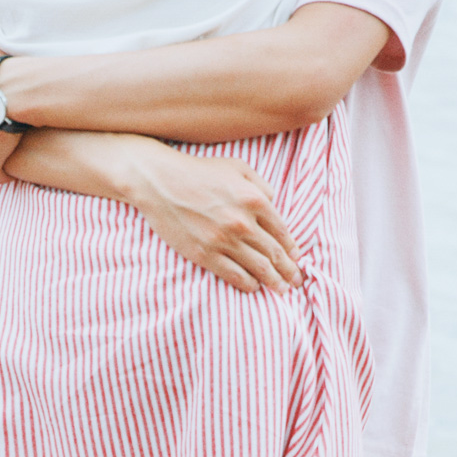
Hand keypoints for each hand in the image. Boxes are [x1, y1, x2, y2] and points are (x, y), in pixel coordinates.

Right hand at [137, 158, 300, 298]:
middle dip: (288, 270)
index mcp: (254, 200)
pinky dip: (248, 284)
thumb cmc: (199, 170)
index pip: (282, 232)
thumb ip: (260, 185)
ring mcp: (223, 240)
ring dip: (273, 281)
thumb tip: (274, 204)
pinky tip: (254, 287)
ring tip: (281, 290)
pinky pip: (234, 275)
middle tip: (296, 281)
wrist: (160, 181)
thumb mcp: (236, 167)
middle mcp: (243, 222)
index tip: (296, 259)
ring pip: (258, 268)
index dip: (291, 249)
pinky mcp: (204, 254)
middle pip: (273, 254)